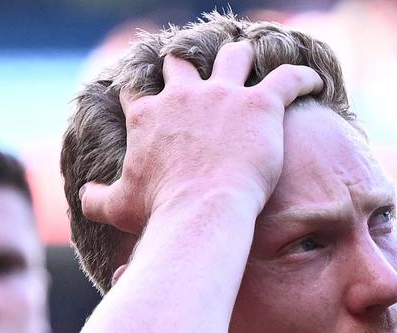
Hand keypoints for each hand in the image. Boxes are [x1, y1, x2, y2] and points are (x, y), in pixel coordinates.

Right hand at [80, 41, 322, 234]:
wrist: (202, 211)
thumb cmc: (160, 212)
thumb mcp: (119, 207)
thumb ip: (96, 199)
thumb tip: (82, 198)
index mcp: (149, 116)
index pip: (139, 91)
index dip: (142, 89)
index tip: (148, 94)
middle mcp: (183, 96)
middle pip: (182, 64)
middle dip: (187, 65)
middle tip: (198, 72)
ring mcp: (223, 96)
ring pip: (234, 57)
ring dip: (241, 58)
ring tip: (252, 62)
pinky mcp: (260, 104)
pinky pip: (288, 78)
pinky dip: (302, 78)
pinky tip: (313, 82)